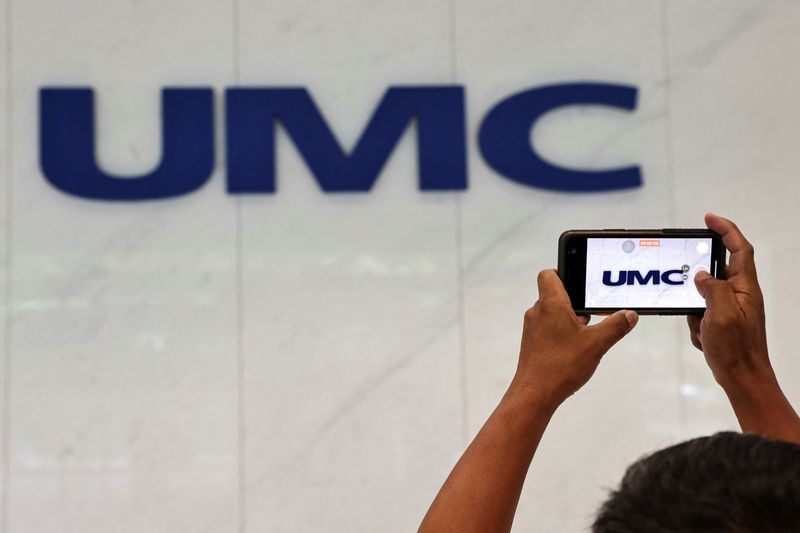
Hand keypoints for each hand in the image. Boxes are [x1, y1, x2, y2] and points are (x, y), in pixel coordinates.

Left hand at [509, 269, 637, 407]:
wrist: (535, 394)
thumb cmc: (560, 366)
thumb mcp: (597, 344)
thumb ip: (616, 326)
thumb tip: (629, 315)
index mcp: (550, 304)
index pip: (549, 274)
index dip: (564, 271)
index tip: (582, 281)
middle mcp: (537, 312)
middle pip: (556, 294)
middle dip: (576, 301)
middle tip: (594, 313)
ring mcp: (533, 329)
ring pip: (553, 313)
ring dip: (571, 319)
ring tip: (587, 334)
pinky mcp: (533, 343)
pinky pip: (549, 329)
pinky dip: (563, 332)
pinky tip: (576, 348)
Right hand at [687, 213, 775, 389]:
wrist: (742, 378)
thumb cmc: (736, 349)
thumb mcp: (721, 314)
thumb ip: (712, 288)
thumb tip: (701, 275)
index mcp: (745, 287)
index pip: (738, 248)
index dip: (725, 230)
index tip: (708, 218)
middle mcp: (740, 294)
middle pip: (717, 271)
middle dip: (699, 279)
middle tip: (687, 281)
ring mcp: (731, 308)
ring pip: (704, 294)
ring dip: (696, 308)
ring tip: (701, 324)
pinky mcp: (722, 320)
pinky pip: (701, 312)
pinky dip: (697, 323)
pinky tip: (704, 337)